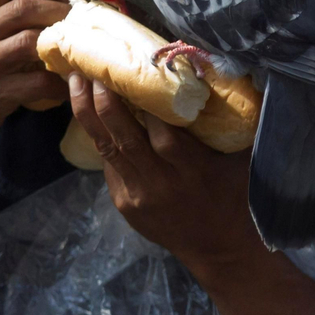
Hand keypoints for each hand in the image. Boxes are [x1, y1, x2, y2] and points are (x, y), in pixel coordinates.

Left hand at [69, 73, 314, 314]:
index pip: (159, 127)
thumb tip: (220, 68)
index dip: (140, 95)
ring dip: (86, 111)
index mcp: (191, 167)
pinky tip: (91, 111)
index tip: (130, 62)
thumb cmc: (237, 194)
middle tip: (88, 63)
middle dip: (100, 96)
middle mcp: (159, 181)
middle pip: (120, 133)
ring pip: (104, 147)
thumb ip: (225, 119)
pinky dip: (100, 136)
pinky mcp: (125, 205)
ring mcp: (137, 195)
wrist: (224, 252)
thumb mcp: (240, 157)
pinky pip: (109, 165)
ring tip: (75, 78)